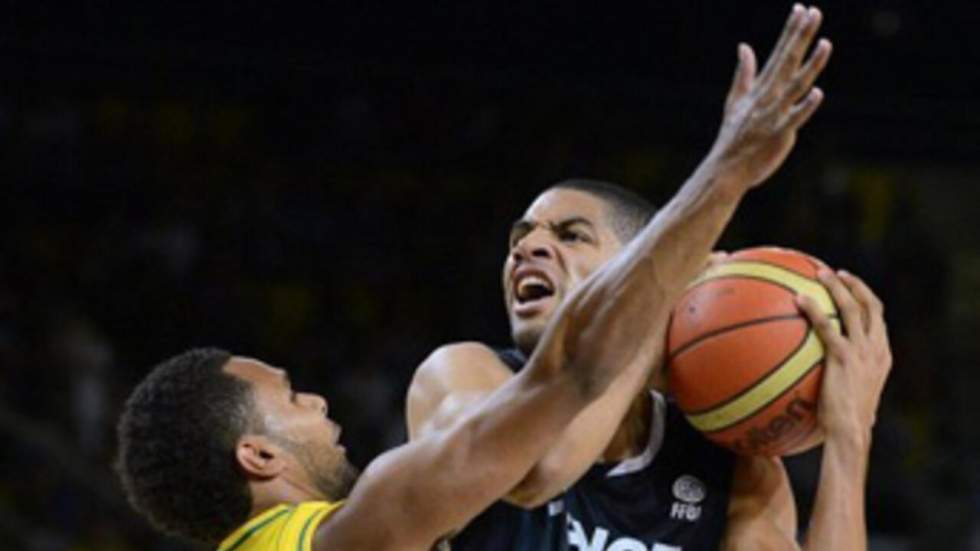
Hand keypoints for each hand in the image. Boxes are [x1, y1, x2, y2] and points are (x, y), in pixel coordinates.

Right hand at [708, 4, 832, 190]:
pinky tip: (817, 93)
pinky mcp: (779, 134)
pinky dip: (805, 107)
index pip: (779, 53)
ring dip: (811, 65)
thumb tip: (744, 46)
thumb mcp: (735, 100)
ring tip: (826, 43)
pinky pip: (795, 118)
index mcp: (761, 88)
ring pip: (797, 85)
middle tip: (814, 12)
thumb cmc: (734, 136)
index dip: (791, 31)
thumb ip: (744, 73)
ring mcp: (774, 114)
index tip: (802, 8)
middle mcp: (769, 97)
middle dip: (801, 37)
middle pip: (789, 61)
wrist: (727, 168)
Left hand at [796, 270, 891, 443]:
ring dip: (836, 286)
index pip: (878, 320)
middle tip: (835, 273)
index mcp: (881, 357)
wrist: (850, 433)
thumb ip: (843, 385)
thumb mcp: (851, 398)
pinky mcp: (843, 356)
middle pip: (870, 305)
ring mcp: (861, 351)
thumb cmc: (845, 425)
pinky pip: (826, 325)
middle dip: (854, 285)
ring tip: (818, 273)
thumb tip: (826, 386)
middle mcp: (876, 349)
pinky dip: (813, 308)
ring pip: (852, 307)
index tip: (851, 287)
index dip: (866, 299)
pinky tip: (798, 299)